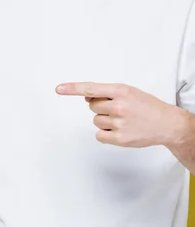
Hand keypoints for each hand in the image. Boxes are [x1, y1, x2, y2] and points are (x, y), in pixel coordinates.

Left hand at [55, 82, 188, 147]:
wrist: (167, 123)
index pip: (91, 88)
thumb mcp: (128, 92)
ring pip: (96, 120)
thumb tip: (86, 96)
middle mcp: (119, 106)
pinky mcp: (120, 138)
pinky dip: (106, 134)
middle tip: (119, 110)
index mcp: (120, 91)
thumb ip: (106, 93)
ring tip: (123, 120)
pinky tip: (120, 131)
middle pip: (92, 106)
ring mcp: (119, 123)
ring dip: (105, 121)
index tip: (58, 89)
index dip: (72, 88)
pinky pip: (99, 135)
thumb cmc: (146, 106)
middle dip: (101, 108)